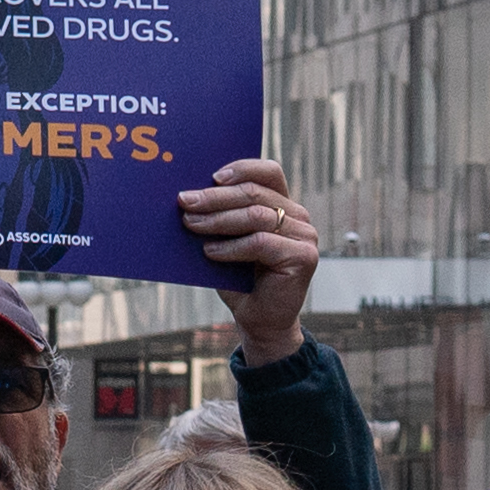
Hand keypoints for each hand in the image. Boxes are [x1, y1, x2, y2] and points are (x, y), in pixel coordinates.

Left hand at [183, 156, 324, 360]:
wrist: (259, 321)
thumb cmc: (240, 281)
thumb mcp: (228, 242)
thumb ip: (221, 218)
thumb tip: (189, 196)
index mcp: (283, 206)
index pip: (269, 172)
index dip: (242, 168)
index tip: (211, 176)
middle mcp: (299, 217)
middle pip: (256, 193)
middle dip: (215, 197)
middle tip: (185, 201)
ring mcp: (304, 236)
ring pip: (256, 216)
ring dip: (218, 220)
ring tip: (191, 225)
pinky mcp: (303, 257)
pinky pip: (261, 242)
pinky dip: (231, 247)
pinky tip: (210, 252)